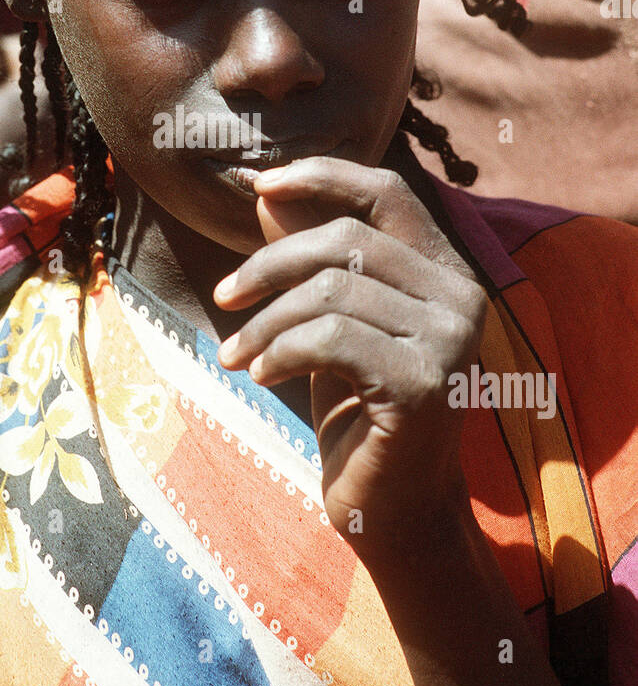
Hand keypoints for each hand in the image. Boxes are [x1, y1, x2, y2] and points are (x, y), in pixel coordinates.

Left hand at [214, 159, 487, 557]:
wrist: (392, 508)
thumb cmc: (358, 412)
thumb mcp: (330, 325)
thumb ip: (313, 262)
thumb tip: (267, 193)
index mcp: (445, 271)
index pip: (386, 191)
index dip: (322, 177)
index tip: (259, 185)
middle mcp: (462, 296)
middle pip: (346, 241)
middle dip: (269, 264)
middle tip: (223, 296)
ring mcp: (450, 340)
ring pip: (330, 292)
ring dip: (265, 323)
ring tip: (236, 354)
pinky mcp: (424, 383)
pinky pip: (330, 340)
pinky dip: (281, 353)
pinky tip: (261, 376)